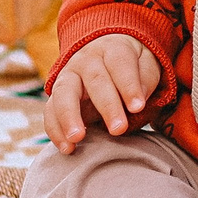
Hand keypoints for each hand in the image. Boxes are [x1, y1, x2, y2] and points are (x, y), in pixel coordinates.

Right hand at [44, 33, 162, 150]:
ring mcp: (68, 77)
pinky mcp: (57, 96)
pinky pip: (50, 112)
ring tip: (78, 139)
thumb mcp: (146, 65)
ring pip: (64, 94)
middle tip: (119, 129)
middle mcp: (87, 60)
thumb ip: (145, 79)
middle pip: (96, 80)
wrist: (105, 57)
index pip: (120, 65)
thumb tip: (137, 100)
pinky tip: (66, 148)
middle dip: (107, 106)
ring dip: (69, 117)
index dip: (129, 86)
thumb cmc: (132, 66)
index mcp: (112, 49)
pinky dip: (55, 130)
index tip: (138, 107)